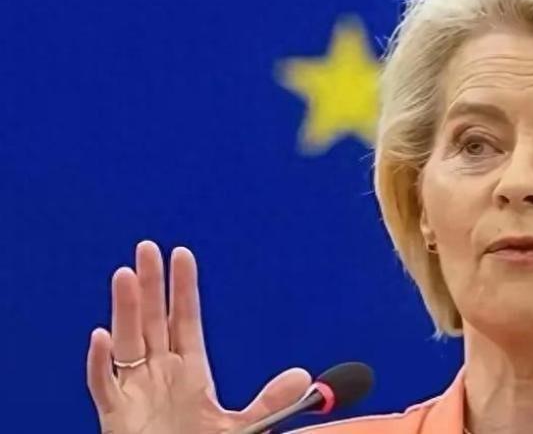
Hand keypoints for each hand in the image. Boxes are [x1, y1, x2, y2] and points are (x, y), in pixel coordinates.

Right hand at [86, 241, 310, 433]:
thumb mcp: (241, 427)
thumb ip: (269, 401)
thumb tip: (301, 376)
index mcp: (190, 373)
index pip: (185, 320)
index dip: (183, 288)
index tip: (182, 256)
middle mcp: (159, 374)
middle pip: (153, 320)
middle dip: (150, 285)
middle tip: (148, 248)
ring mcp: (135, 392)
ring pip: (127, 342)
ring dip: (125, 309)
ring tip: (125, 275)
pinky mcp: (116, 415)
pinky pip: (104, 384)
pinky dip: (100, 362)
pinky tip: (102, 337)